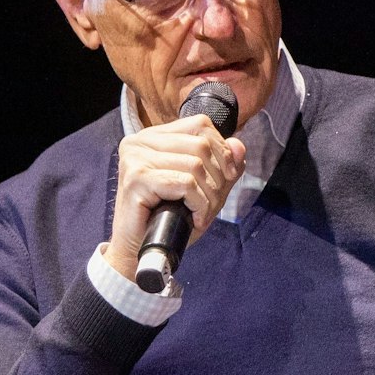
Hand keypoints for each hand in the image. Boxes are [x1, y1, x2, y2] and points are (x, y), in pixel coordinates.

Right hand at [104, 116, 246, 281]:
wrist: (141, 250)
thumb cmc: (171, 218)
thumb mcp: (207, 189)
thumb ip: (225, 166)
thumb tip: (239, 145)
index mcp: (155, 137)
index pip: (201, 124)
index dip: (222, 151)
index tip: (226, 178)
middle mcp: (140, 141)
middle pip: (201, 145)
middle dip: (218, 179)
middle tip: (210, 204)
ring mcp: (135, 158)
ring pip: (195, 165)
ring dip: (209, 196)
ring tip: (200, 213)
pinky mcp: (135, 178)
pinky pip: (185, 183)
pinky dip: (198, 204)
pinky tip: (193, 218)